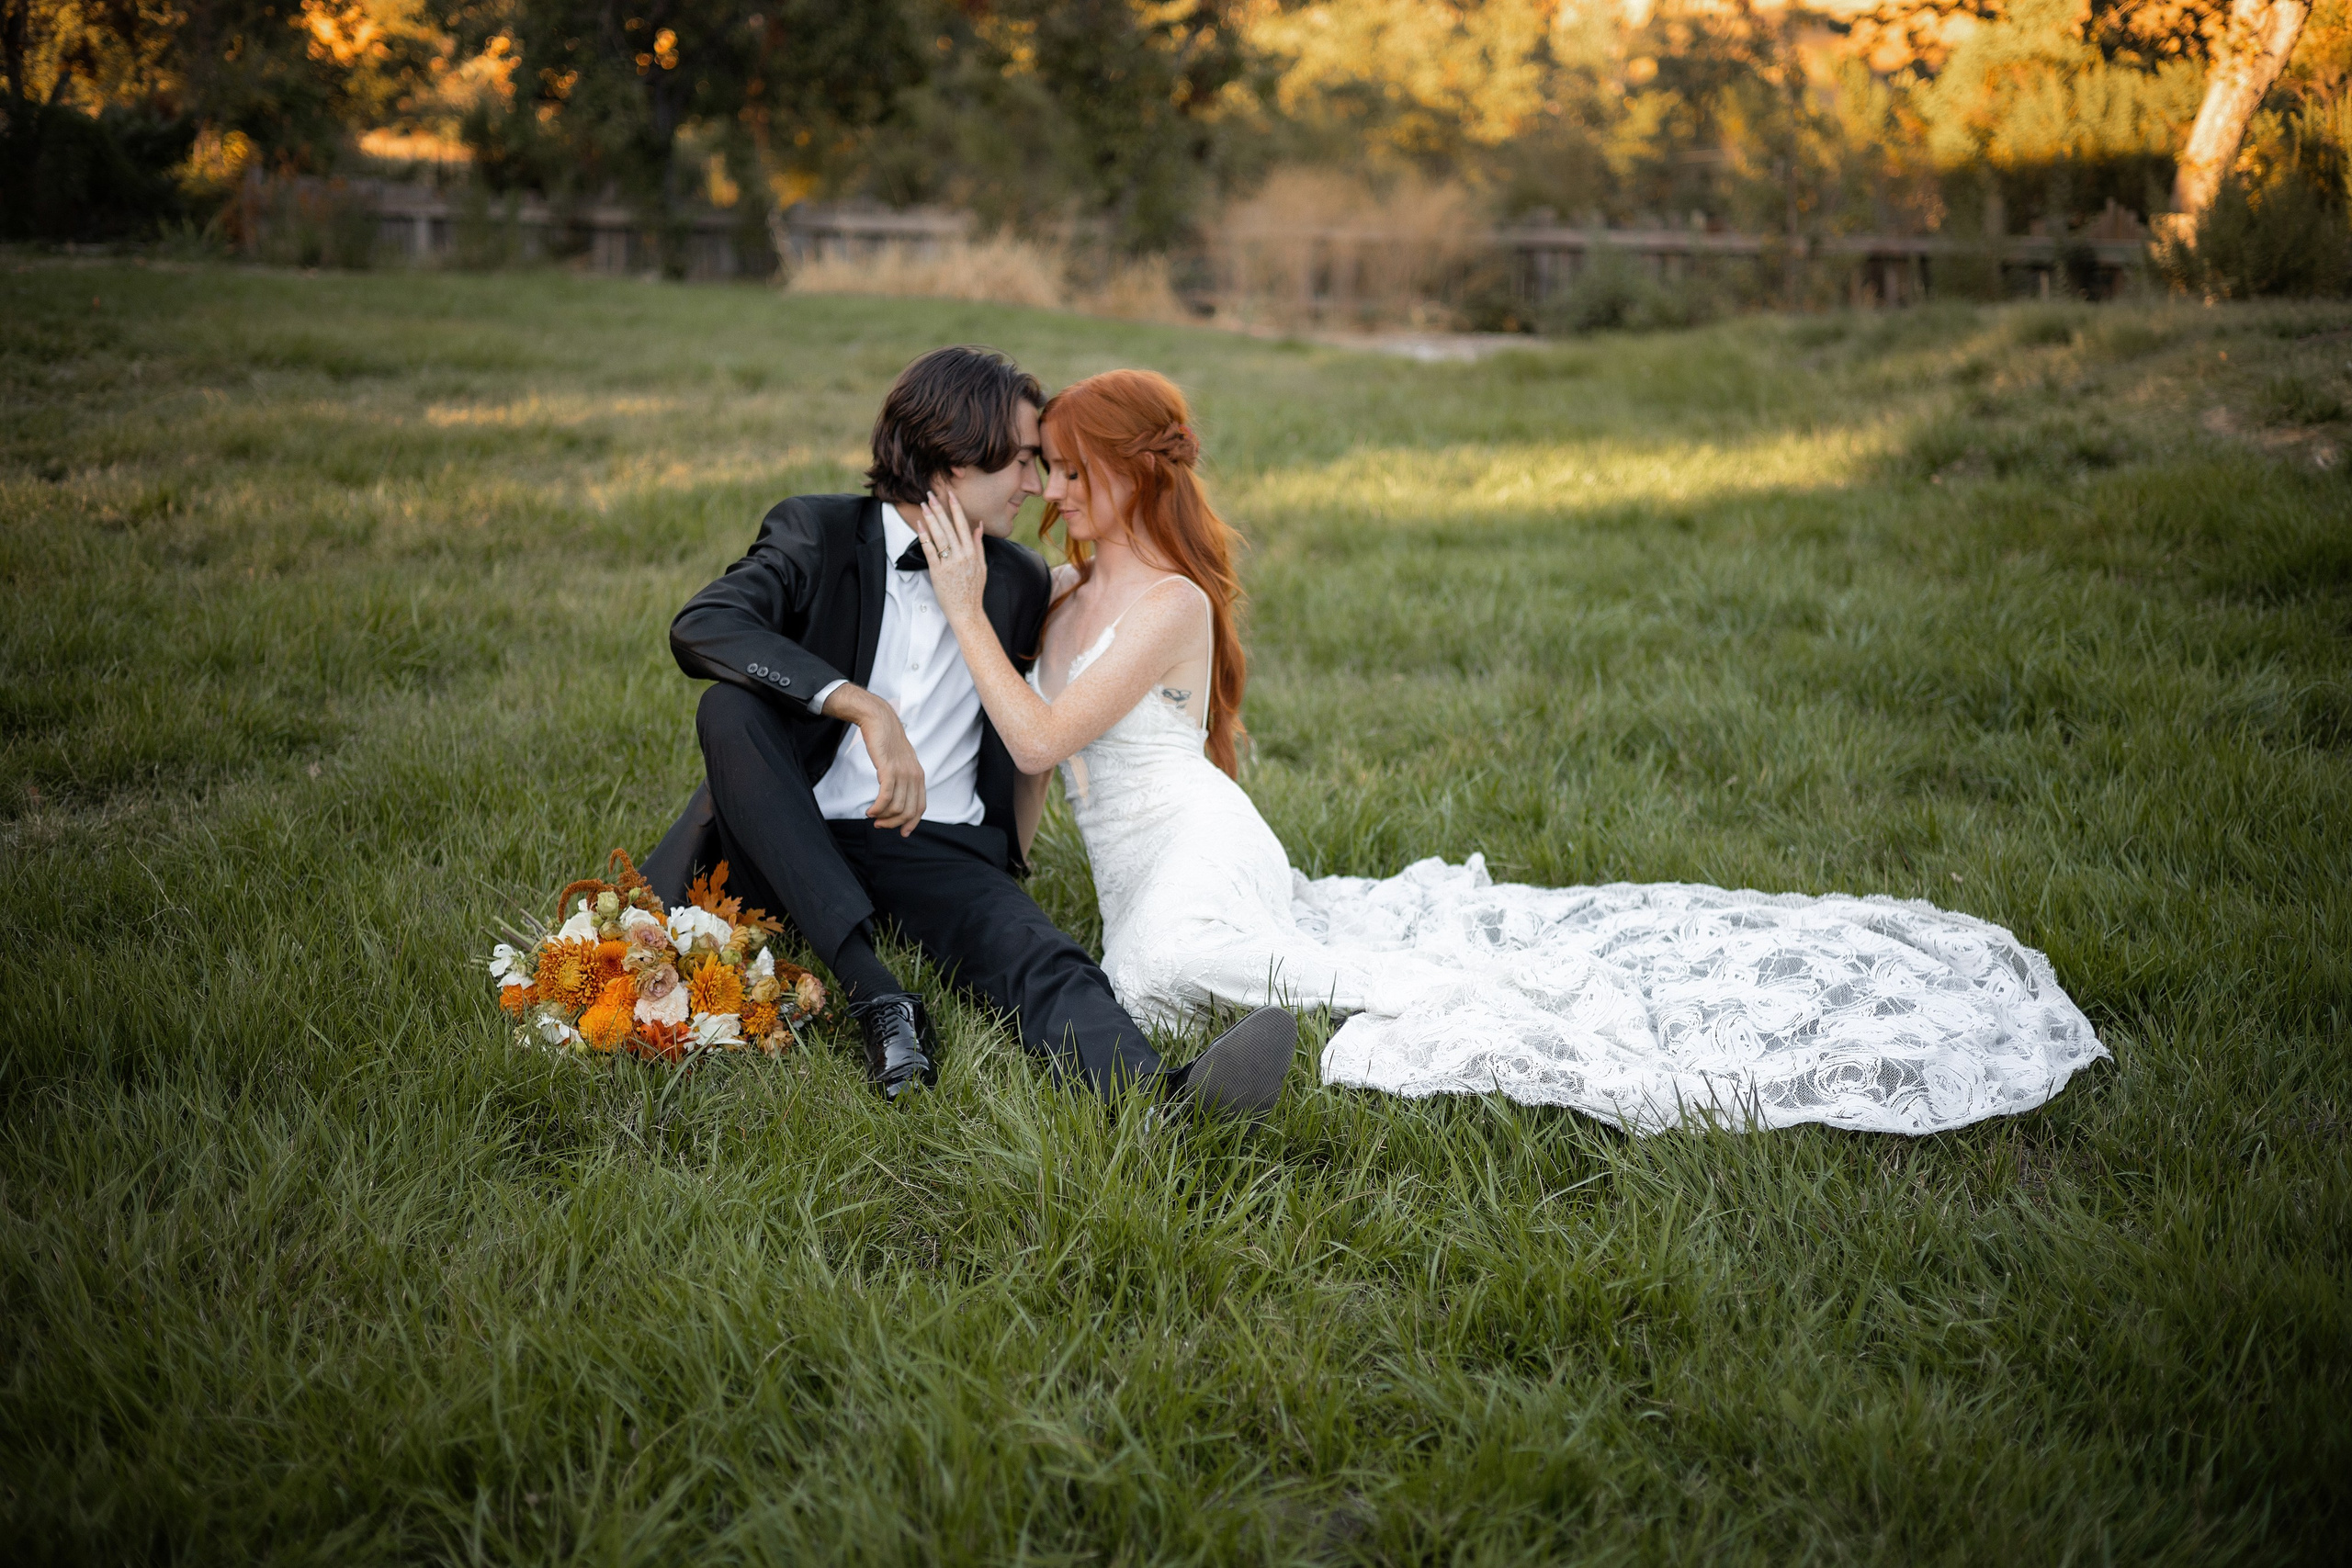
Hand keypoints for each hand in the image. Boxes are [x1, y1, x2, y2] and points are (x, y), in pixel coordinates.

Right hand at [824, 684, 925, 834]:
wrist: (879, 720)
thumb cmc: (887, 742)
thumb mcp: (901, 762)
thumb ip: (902, 778)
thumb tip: (897, 798)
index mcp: (919, 776)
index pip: (920, 807)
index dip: (912, 823)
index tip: (903, 833)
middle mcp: (914, 776)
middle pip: (909, 811)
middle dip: (894, 823)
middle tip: (880, 825)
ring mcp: (903, 773)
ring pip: (897, 807)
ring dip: (883, 817)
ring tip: (872, 817)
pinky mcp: (889, 769)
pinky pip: (886, 797)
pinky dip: (877, 808)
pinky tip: (870, 811)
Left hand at [914, 487, 987, 624]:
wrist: (967, 611)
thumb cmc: (974, 591)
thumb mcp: (982, 566)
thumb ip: (979, 545)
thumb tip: (978, 526)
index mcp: (972, 552)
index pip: (963, 525)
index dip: (956, 509)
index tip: (950, 495)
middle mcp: (962, 555)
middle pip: (949, 527)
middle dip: (939, 509)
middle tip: (931, 494)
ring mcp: (949, 563)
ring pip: (939, 536)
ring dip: (930, 519)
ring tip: (924, 506)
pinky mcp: (937, 572)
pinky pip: (930, 551)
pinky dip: (924, 537)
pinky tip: (920, 526)